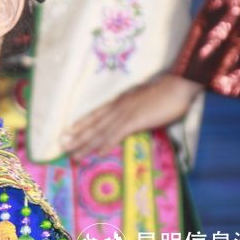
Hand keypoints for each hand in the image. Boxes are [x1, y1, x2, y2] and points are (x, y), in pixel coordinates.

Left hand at [61, 74, 202, 160]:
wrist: (178, 85)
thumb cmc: (165, 93)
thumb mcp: (143, 102)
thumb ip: (134, 112)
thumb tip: (131, 121)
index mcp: (119, 102)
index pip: (94, 114)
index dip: (80, 124)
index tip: (67, 131)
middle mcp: (117, 107)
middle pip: (93, 124)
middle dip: (76, 137)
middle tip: (61, 146)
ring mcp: (125, 114)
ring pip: (101, 132)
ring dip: (86, 145)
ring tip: (74, 155)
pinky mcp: (135, 120)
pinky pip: (118, 134)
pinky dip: (107, 143)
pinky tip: (99, 153)